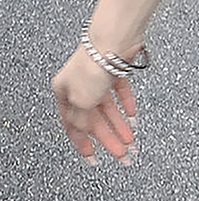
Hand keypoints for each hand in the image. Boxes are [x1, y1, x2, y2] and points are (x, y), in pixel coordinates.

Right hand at [51, 43, 139, 163]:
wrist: (112, 42)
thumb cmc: (92, 68)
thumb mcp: (82, 101)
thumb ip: (81, 120)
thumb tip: (82, 131)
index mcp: (63, 93)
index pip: (72, 125)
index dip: (83, 143)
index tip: (94, 158)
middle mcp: (79, 86)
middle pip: (94, 119)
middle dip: (109, 138)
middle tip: (122, 154)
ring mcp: (97, 79)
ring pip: (109, 109)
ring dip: (120, 126)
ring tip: (131, 140)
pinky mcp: (114, 71)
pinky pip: (120, 94)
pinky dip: (127, 106)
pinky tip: (133, 117)